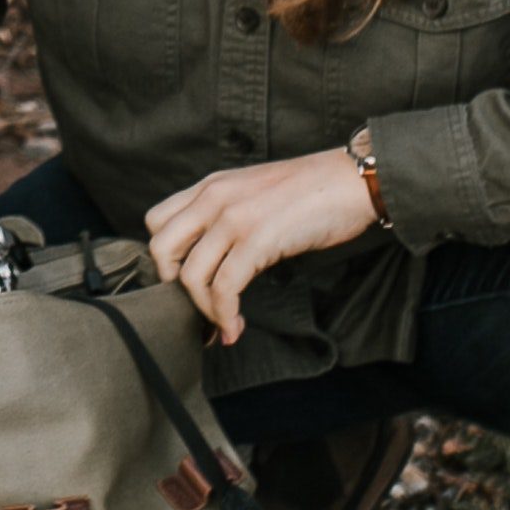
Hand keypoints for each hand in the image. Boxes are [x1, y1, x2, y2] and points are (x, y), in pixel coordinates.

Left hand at [139, 151, 381, 344]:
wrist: (352, 181)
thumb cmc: (312, 193)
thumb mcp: (254, 194)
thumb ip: (226, 215)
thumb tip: (212, 258)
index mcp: (210, 186)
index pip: (156, 221)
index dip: (164, 258)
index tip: (184, 284)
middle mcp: (213, 198)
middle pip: (161, 249)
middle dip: (173, 287)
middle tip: (196, 308)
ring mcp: (234, 217)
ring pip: (191, 275)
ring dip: (204, 311)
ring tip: (222, 327)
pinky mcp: (257, 239)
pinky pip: (224, 288)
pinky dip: (225, 316)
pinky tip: (235, 328)